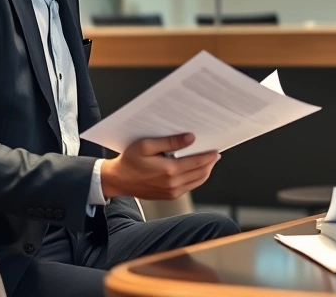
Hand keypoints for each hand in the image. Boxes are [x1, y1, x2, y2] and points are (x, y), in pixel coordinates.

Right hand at [100, 133, 219, 199]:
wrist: (118, 180)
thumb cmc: (130, 160)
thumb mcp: (147, 145)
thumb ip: (170, 141)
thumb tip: (191, 138)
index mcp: (169, 170)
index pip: (198, 162)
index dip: (209, 155)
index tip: (217, 149)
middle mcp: (173, 183)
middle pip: (201, 173)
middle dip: (210, 163)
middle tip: (215, 154)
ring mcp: (172, 192)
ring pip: (198, 181)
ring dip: (205, 171)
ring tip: (209, 161)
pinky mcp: (170, 196)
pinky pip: (190, 187)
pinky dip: (197, 178)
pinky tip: (196, 170)